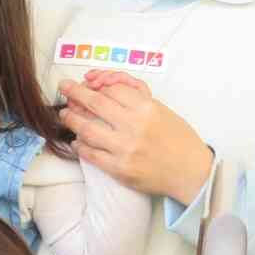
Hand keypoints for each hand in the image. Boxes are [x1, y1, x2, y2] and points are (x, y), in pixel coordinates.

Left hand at [57, 72, 212, 205]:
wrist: (191, 171)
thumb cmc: (178, 138)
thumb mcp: (161, 110)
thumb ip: (136, 98)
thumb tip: (104, 87)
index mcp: (147, 108)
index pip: (112, 88)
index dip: (96, 84)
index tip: (85, 83)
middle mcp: (135, 126)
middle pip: (95, 103)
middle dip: (75, 92)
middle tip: (64, 88)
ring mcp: (125, 148)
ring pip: (86, 129)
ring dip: (71, 119)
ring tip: (65, 114)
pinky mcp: (119, 169)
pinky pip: (90, 154)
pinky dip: (79, 145)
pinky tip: (76, 140)